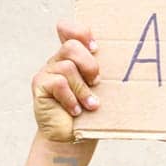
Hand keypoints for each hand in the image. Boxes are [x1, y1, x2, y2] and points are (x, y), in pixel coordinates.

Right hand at [32, 20, 102, 144]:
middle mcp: (57, 60)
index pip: (68, 29)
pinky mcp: (39, 85)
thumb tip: (127, 59)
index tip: (95, 47)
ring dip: (83, 90)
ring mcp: (47, 72)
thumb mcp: (100, 88)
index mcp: (72, 56)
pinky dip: (71, 99)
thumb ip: (102, 71)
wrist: (72, 137)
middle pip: (72, 46)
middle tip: (96, 82)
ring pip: (67, 67)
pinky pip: (58, 83)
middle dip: (89, 65)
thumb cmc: (89, 112)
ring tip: (89, 105)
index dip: (81, 32)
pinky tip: (75, 110)